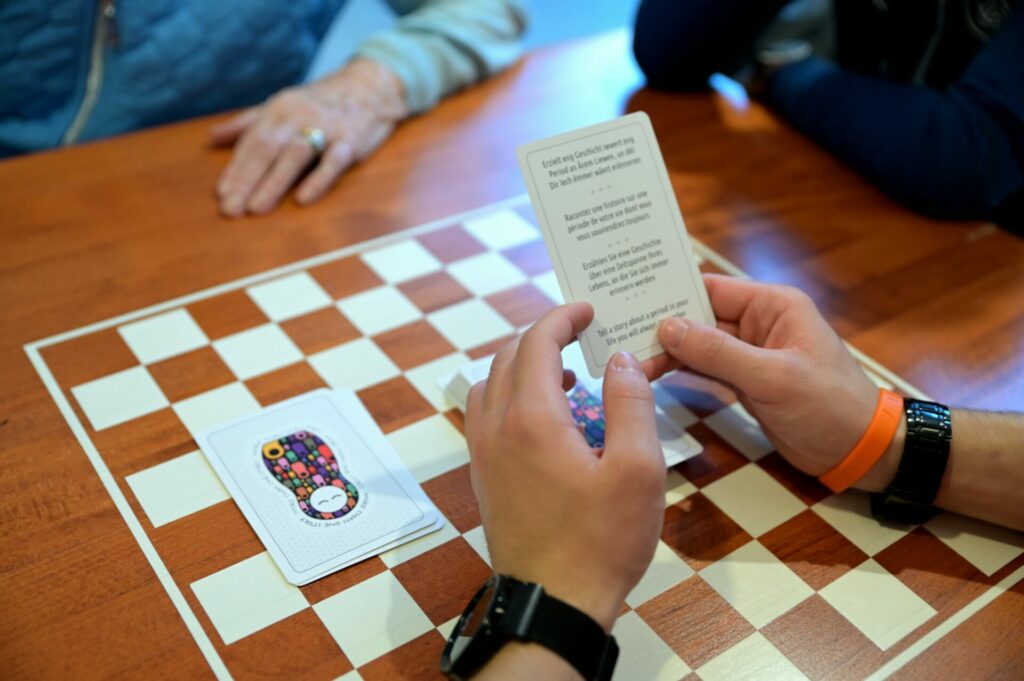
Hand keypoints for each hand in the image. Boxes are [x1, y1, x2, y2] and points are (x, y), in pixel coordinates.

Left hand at [211, 58, 407, 216]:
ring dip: (273, 183)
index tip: (221, 194)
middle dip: (246, 180)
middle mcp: (298, 115)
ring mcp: (326, 127)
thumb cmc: (320, 104)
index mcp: (278, 109)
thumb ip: (247, 123)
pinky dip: (318, 179)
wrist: (369, 86)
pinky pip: (333, 161)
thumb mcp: (281, 106)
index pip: (251, 142)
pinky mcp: (351, 140)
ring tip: (256, 209)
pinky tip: (302, 199)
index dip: (235, 169)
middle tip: (230, 209)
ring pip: (295, 155)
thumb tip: (212, 137)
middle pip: (267, 149)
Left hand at [465, 303, 665, 631]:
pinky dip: (510, 395)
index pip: (537, 342)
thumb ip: (630, 403)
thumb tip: (619, 360)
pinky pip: (486, 414)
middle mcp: (497, 428)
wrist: (553, 603)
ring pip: (491, 383)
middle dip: (544, 336)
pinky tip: (546, 417)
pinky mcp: (484, 476)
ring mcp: (484, 453)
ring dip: (524, 365)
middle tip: (581, 335)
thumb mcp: (638, 470)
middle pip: (508, 356)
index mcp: (532, 419)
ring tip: (567, 376)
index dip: (563, 317)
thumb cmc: (601, 542)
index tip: (587, 308)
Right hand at [644, 274, 900, 490]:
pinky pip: (704, 368)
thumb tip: (667, 326)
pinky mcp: (744, 381)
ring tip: (627, 362)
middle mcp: (758, 322)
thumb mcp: (773, 377)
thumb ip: (719, 353)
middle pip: (699, 316)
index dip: (672, 292)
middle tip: (618, 334)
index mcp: (772, 305)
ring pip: (697, 345)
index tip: (631, 299)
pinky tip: (650, 375)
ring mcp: (750, 353)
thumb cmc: (829, 406)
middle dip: (661, 325)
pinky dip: (680, 371)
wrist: (861, 451)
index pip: (712, 289)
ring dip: (665, 352)